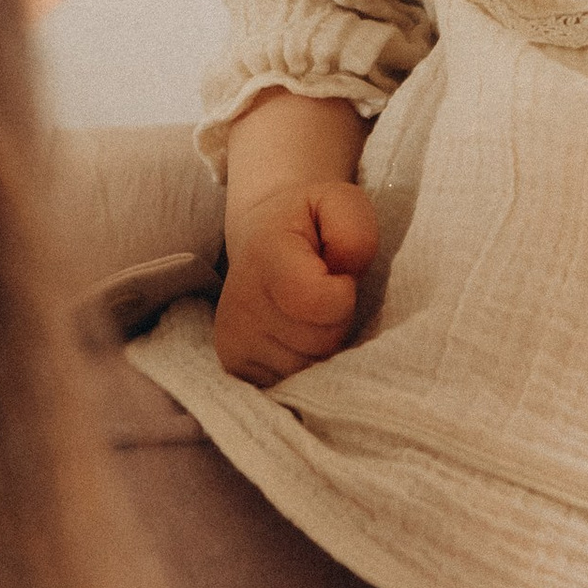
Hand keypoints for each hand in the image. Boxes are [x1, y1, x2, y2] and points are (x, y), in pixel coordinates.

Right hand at [212, 178, 380, 387]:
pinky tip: (296, 335)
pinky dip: (304, 363)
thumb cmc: (312, 223)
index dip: (344, 293)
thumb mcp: (341, 204)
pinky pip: (290, 384)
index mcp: (265, 255)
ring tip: (309, 313)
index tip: (337, 275)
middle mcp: (239, 303)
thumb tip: (344, 275)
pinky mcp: (234, 365)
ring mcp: (233, 340)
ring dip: (322, 345)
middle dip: (337, 321)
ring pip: (308, 369)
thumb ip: (355, 231)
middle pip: (321, 342)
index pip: (323, 304)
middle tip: (323, 293)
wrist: (265, 238)